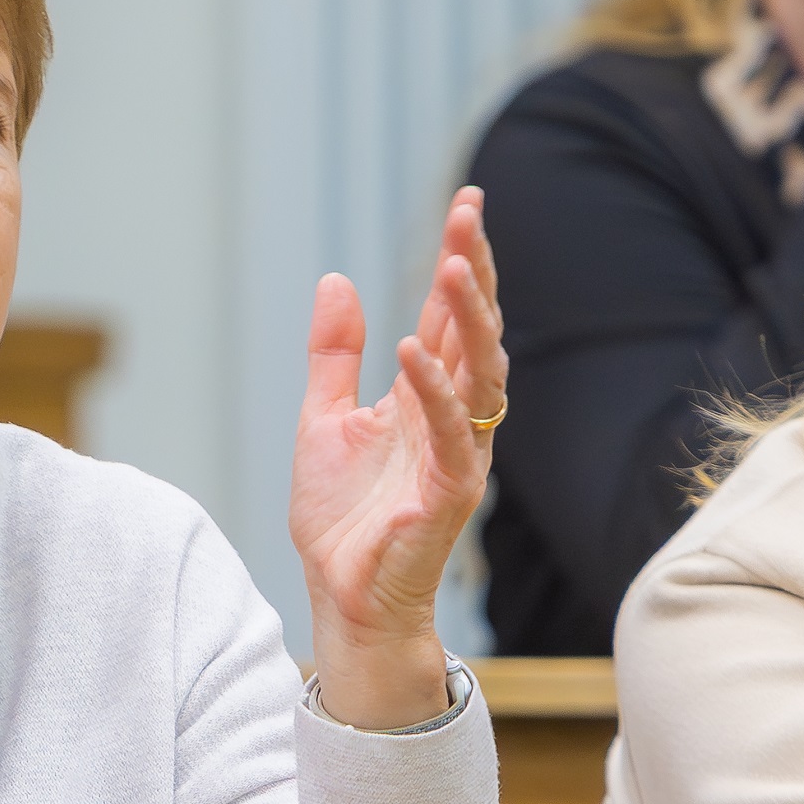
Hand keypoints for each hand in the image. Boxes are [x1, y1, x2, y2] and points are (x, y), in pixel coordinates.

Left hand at [288, 188, 502, 731]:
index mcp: (426, 399)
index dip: (460, 261)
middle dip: (474, 274)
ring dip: (468, 321)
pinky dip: (435, 394)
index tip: (466, 205)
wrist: (343, 599)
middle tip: (468, 217)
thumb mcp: (324, 420)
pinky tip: (413, 353)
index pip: (449, 318)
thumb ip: (334, 355)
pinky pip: (453, 438)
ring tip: (453, 267)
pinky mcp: (448, 496)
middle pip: (476, 334)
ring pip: (479, 377)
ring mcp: (458, 457)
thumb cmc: (343, 520)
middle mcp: (453, 421)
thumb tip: (338, 281)